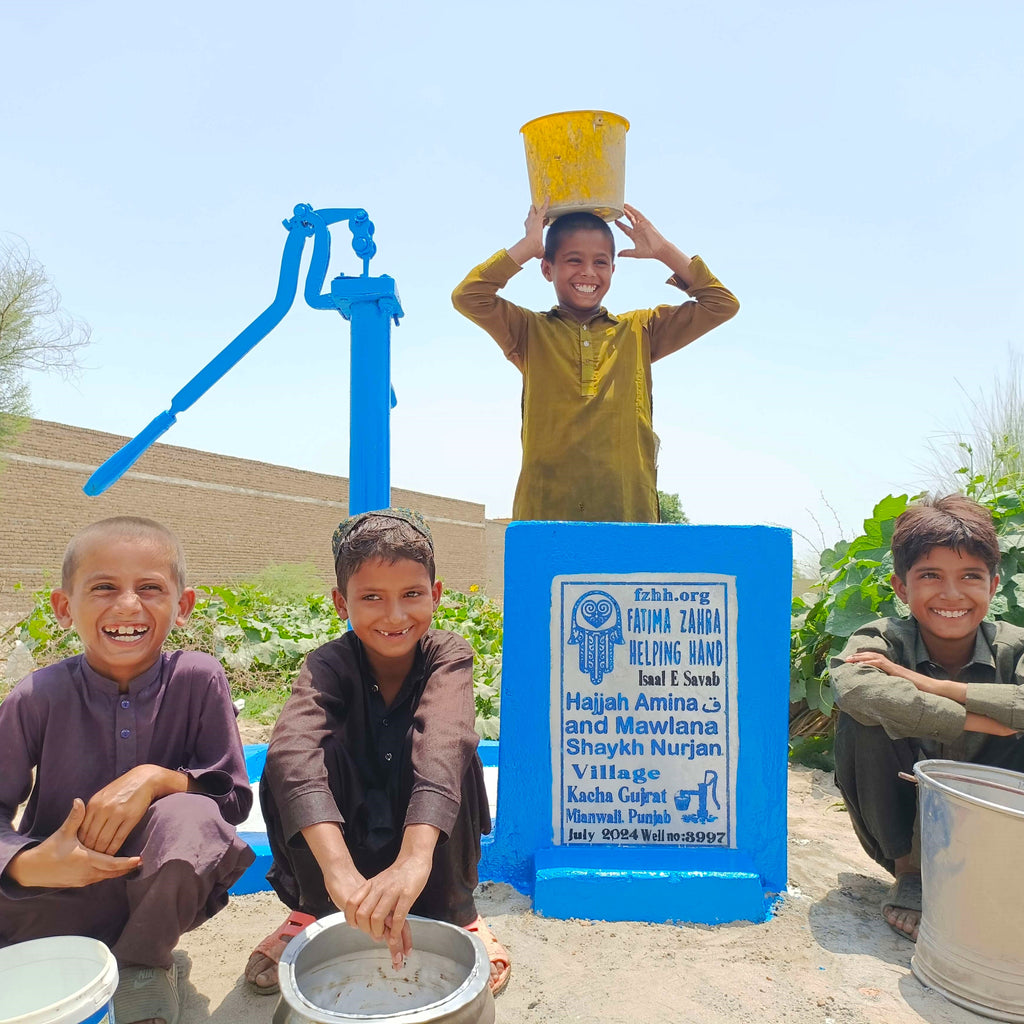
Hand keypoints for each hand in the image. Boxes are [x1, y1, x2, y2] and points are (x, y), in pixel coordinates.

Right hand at [5, 799, 141, 888]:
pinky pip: (97, 879)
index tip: (139, 858)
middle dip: (126, 868)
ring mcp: (82, 880)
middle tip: (140, 861)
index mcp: (85, 860)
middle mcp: (86, 873)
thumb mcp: (63, 833)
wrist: (32, 869)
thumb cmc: (49, 849)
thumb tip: (79, 800)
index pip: (112, 864)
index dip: (126, 862)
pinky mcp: (78, 883)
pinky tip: (112, 868)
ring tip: (130, 864)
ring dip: (117, 872)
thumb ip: (75, 818)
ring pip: (105, 877)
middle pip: (112, 873)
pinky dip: (106, 874)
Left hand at [79, 765, 164, 854]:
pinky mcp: (130, 818)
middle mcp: (103, 809)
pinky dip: (114, 850)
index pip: (82, 830)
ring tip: (100, 862)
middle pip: (91, 837)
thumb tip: (82, 828)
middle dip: (89, 851)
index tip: (80, 853)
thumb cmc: (123, 788)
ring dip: (101, 854)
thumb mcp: (104, 795)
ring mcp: (116, 813)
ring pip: (103, 840)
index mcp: (93, 804)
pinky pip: (118, 839)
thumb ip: (92, 810)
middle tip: (88, 862)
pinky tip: (113, 856)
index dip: (80, 844)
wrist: (145, 779)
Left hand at [344, 853, 430, 967]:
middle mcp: (380, 888)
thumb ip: (371, 895)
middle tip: (373, 934)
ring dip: (379, 931)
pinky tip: (396, 935)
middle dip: (366, 929)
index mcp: (371, 885)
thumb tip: (363, 914)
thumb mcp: (379, 881)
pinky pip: (398, 916)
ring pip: (377, 916)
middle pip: (362, 913)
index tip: (356, 926)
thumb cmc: (399, 872)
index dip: (351, 918)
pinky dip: (395, 930)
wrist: (415, 858)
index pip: (352, 903)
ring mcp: (393, 891)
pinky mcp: (407, 894)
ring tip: (384, 937)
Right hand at [508, 200, 548, 264]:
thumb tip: (545, 259)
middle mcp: (530, 225)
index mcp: (531, 233)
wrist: (531, 245)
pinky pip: (543, 208)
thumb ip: (542, 254)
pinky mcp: (538, 217)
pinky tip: (548, 197)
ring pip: (536, 212)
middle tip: (533, 209)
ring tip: (538, 203)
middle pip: (532, 218)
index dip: (538, 224)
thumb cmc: (533, 250)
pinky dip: (546, 202)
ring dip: (537, 207)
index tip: (541, 223)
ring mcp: (533, 221)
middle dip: (532, 214)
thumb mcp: (539, 253)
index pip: (535, 227)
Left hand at [614, 204, 670, 259]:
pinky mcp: (645, 222)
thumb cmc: (649, 252)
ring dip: (627, 210)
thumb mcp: (635, 253)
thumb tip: (618, 255)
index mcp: (635, 236)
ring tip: (621, 204)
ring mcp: (641, 225)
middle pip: (629, 219)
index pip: (625, 228)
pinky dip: (632, 210)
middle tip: (617, 209)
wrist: (658, 250)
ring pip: (633, 215)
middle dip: (624, 214)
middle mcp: (638, 229)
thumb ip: (626, 253)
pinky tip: (627, 206)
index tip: (615, 221)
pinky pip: (637, 214)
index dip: (620, 225)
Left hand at [843, 650, 907, 678]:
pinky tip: (860, 664)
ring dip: (859, 658)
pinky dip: (867, 663)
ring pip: (869, 657)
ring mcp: (884, 661)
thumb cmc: (897, 678)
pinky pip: (876, 663)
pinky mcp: (887, 666)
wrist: (910, 679)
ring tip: (850, 660)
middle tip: (845, 659)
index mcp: (880, 659)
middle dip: (855, 656)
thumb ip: (876, 672)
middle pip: (866, 655)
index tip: (847, 659)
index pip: (866, 656)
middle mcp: (881, 658)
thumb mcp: (884, 674)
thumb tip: (866, 675)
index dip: (857, 656)